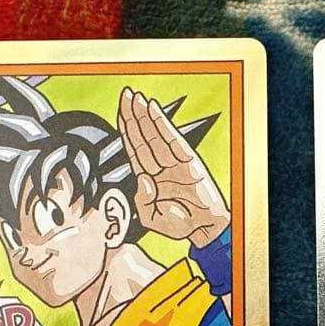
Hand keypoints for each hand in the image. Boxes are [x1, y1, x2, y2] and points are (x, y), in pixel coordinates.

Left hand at [117, 87, 229, 246]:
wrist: (204, 230)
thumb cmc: (179, 224)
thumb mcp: (150, 218)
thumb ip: (142, 200)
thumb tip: (144, 178)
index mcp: (149, 178)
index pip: (134, 148)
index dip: (127, 129)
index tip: (121, 111)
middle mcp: (160, 166)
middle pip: (143, 136)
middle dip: (133, 115)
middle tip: (126, 95)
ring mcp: (175, 163)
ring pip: (155, 135)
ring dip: (145, 115)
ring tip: (136, 98)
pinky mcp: (189, 162)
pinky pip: (173, 140)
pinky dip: (162, 124)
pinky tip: (154, 110)